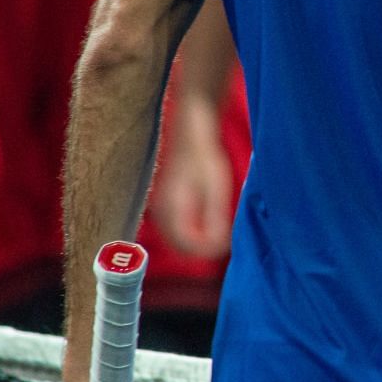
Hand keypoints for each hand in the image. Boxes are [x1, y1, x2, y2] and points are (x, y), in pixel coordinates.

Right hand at [153, 109, 232, 258]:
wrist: (191, 130)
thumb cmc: (205, 156)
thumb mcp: (216, 188)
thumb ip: (214, 218)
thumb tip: (216, 247)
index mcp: (171, 208)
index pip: (183, 244)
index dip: (203, 251)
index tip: (222, 247)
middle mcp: (160, 210)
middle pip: (176, 244)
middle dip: (197, 249)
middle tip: (220, 242)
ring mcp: (159, 206)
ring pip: (174, 237)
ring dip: (192, 241)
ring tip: (216, 235)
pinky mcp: (163, 201)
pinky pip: (173, 227)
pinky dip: (188, 232)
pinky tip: (205, 224)